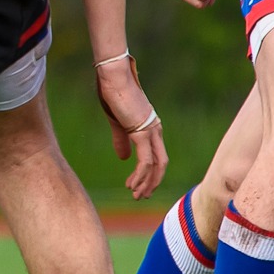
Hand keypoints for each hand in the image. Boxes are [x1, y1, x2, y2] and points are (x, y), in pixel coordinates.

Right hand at [95, 57, 166, 197]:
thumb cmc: (112, 94)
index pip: (157, 156)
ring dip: (147, 183)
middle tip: (142, 196)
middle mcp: (155, 130)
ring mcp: (151, 132)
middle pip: (161, 164)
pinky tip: (133, 184)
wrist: (112, 77)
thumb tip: (123, 158)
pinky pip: (145, 161)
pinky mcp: (142, 133)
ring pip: (156, 166)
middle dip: (153, 182)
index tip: (140, 186)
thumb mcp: (116, 121)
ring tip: (136, 194)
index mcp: (151, 127)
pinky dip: (141, 175)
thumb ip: (121, 140)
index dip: (151, 173)